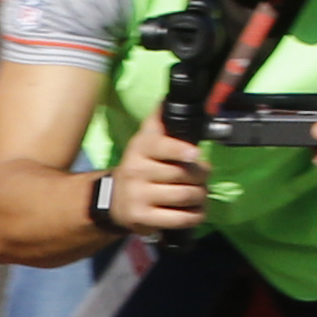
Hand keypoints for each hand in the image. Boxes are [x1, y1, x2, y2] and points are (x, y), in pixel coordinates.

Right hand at [107, 107, 208, 234]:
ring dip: (201, 196)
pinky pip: (179, 219)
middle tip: (202, 177)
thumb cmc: (139, 167)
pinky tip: (195, 211)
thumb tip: (168, 98)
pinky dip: (194, 215)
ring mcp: (138, 197)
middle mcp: (135, 172)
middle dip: (201, 175)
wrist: (113, 200)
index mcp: (139, 149)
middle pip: (182, 173)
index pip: (160, 147)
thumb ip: (158, 122)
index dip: (179, 150)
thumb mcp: (144, 142)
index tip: (195, 153)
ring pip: (184, 196)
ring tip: (200, 194)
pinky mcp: (143, 219)